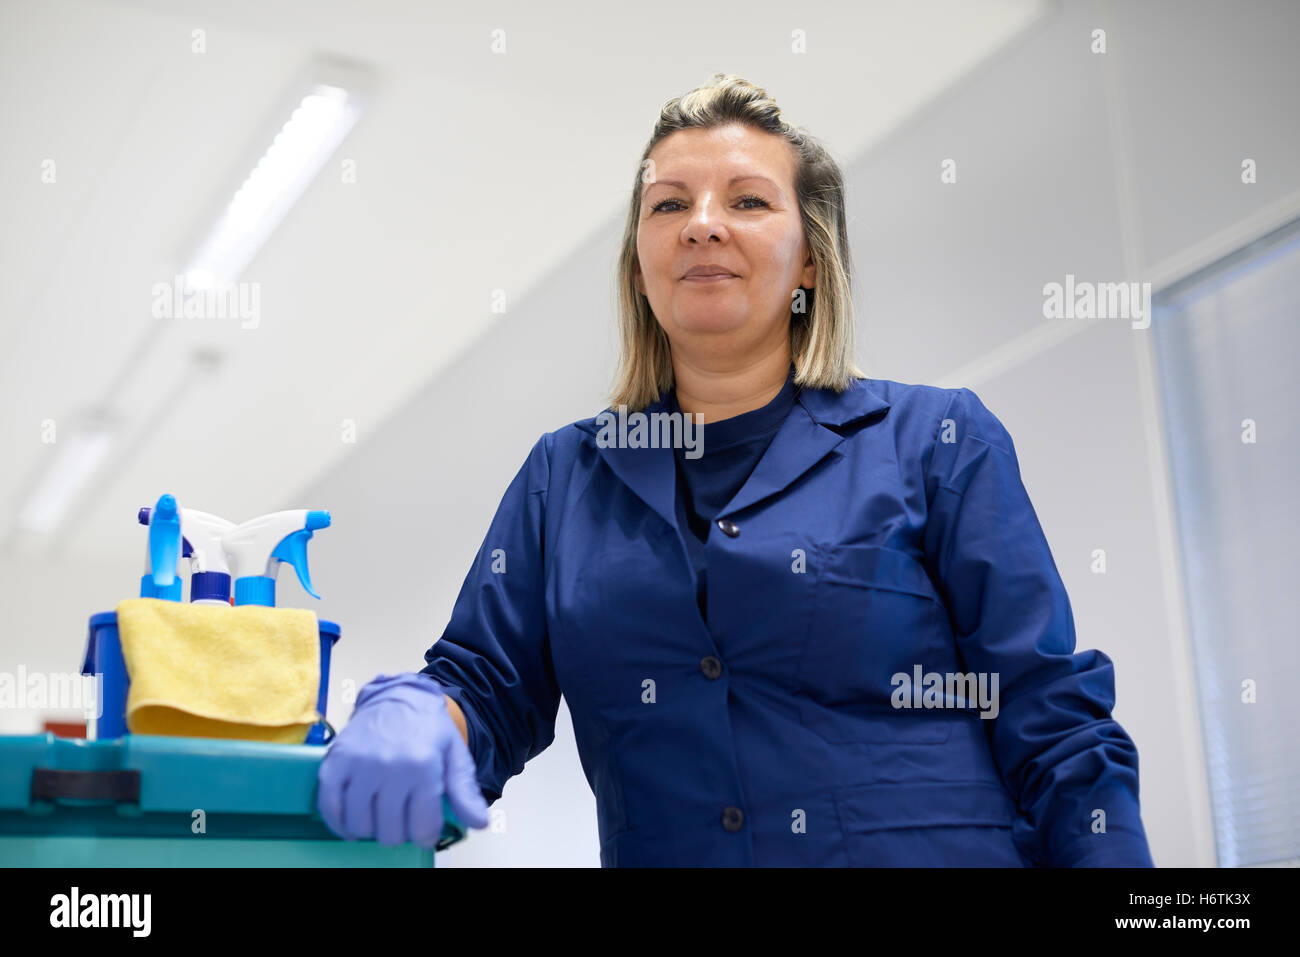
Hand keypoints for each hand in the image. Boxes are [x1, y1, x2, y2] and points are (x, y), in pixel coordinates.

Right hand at [317, 672, 490, 846]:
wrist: (398, 697)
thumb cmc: (428, 730)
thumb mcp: (455, 756)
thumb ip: (465, 792)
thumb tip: (479, 822)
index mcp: (423, 765)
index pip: (423, 827)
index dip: (425, 834)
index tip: (424, 829)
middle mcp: (390, 765)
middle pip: (390, 831)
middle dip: (400, 833)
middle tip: (402, 819)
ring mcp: (359, 764)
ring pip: (360, 825)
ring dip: (371, 829)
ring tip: (380, 817)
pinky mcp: (335, 762)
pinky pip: (330, 807)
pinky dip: (339, 823)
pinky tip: (352, 823)